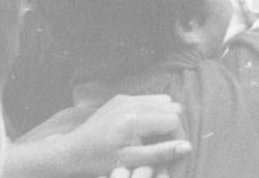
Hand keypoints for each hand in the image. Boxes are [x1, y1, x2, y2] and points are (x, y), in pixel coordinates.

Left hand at [57, 94, 190, 177]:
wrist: (70, 151)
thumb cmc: (98, 160)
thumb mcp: (129, 161)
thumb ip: (160, 153)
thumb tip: (188, 147)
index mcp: (134, 120)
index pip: (174, 120)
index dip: (178, 136)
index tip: (172, 151)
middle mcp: (132, 103)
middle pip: (173, 107)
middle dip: (173, 126)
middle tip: (163, 145)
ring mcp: (126, 98)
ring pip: (164, 101)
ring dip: (164, 118)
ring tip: (153, 137)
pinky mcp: (121, 97)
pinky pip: (150, 99)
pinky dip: (153, 112)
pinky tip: (142, 129)